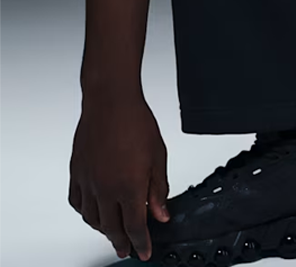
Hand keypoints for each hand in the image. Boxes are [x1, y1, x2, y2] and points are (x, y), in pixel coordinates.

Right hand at [68, 93, 169, 261]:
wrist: (110, 101)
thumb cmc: (136, 122)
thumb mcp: (158, 156)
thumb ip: (159, 189)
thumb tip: (161, 214)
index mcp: (129, 187)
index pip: (135, 226)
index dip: (141, 243)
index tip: (144, 252)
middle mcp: (105, 189)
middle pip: (112, 227)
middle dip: (122, 242)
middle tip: (128, 250)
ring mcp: (88, 182)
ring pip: (92, 219)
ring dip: (103, 229)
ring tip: (113, 232)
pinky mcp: (76, 173)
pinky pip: (77, 203)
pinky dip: (86, 213)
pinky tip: (92, 212)